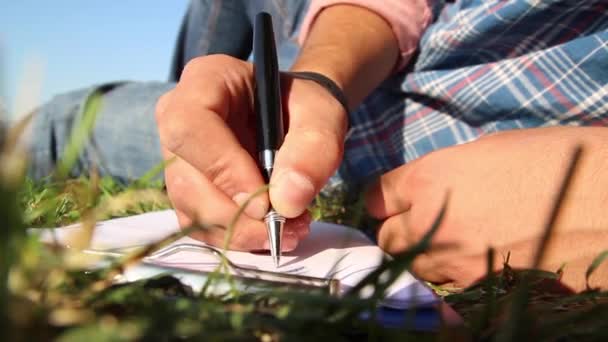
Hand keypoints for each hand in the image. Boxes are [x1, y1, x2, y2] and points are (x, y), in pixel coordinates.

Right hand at [155, 55, 346, 250]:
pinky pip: (201, 225)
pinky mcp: (189, 189)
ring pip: (191, 210)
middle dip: (236, 215)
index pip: (189, 127)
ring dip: (240, 232)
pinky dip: (238, 238)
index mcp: (205, 81)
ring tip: (290, 230)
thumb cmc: (303, 106)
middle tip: (285, 228)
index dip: (223, 169)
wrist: (296, 116)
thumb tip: (288, 201)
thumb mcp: (321, 115)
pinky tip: (273, 233)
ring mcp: (179, 158)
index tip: (266, 202)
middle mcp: (177, 119)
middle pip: (185, 180)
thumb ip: (312, 148)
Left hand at [365, 127, 607, 289]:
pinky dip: (452, 277)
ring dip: (423, 256)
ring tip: (452, 244)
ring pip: (413, 266)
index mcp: (431, 178)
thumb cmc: (558, 160)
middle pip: (387, 237)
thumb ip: (445, 173)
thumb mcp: (490, 150)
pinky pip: (446, 287)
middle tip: (421, 223)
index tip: (397, 199)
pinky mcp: (479, 291)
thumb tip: (430, 188)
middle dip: (399, 230)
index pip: (376, 196)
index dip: (388, 198)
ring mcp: (454, 262)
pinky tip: (476, 262)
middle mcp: (431, 222)